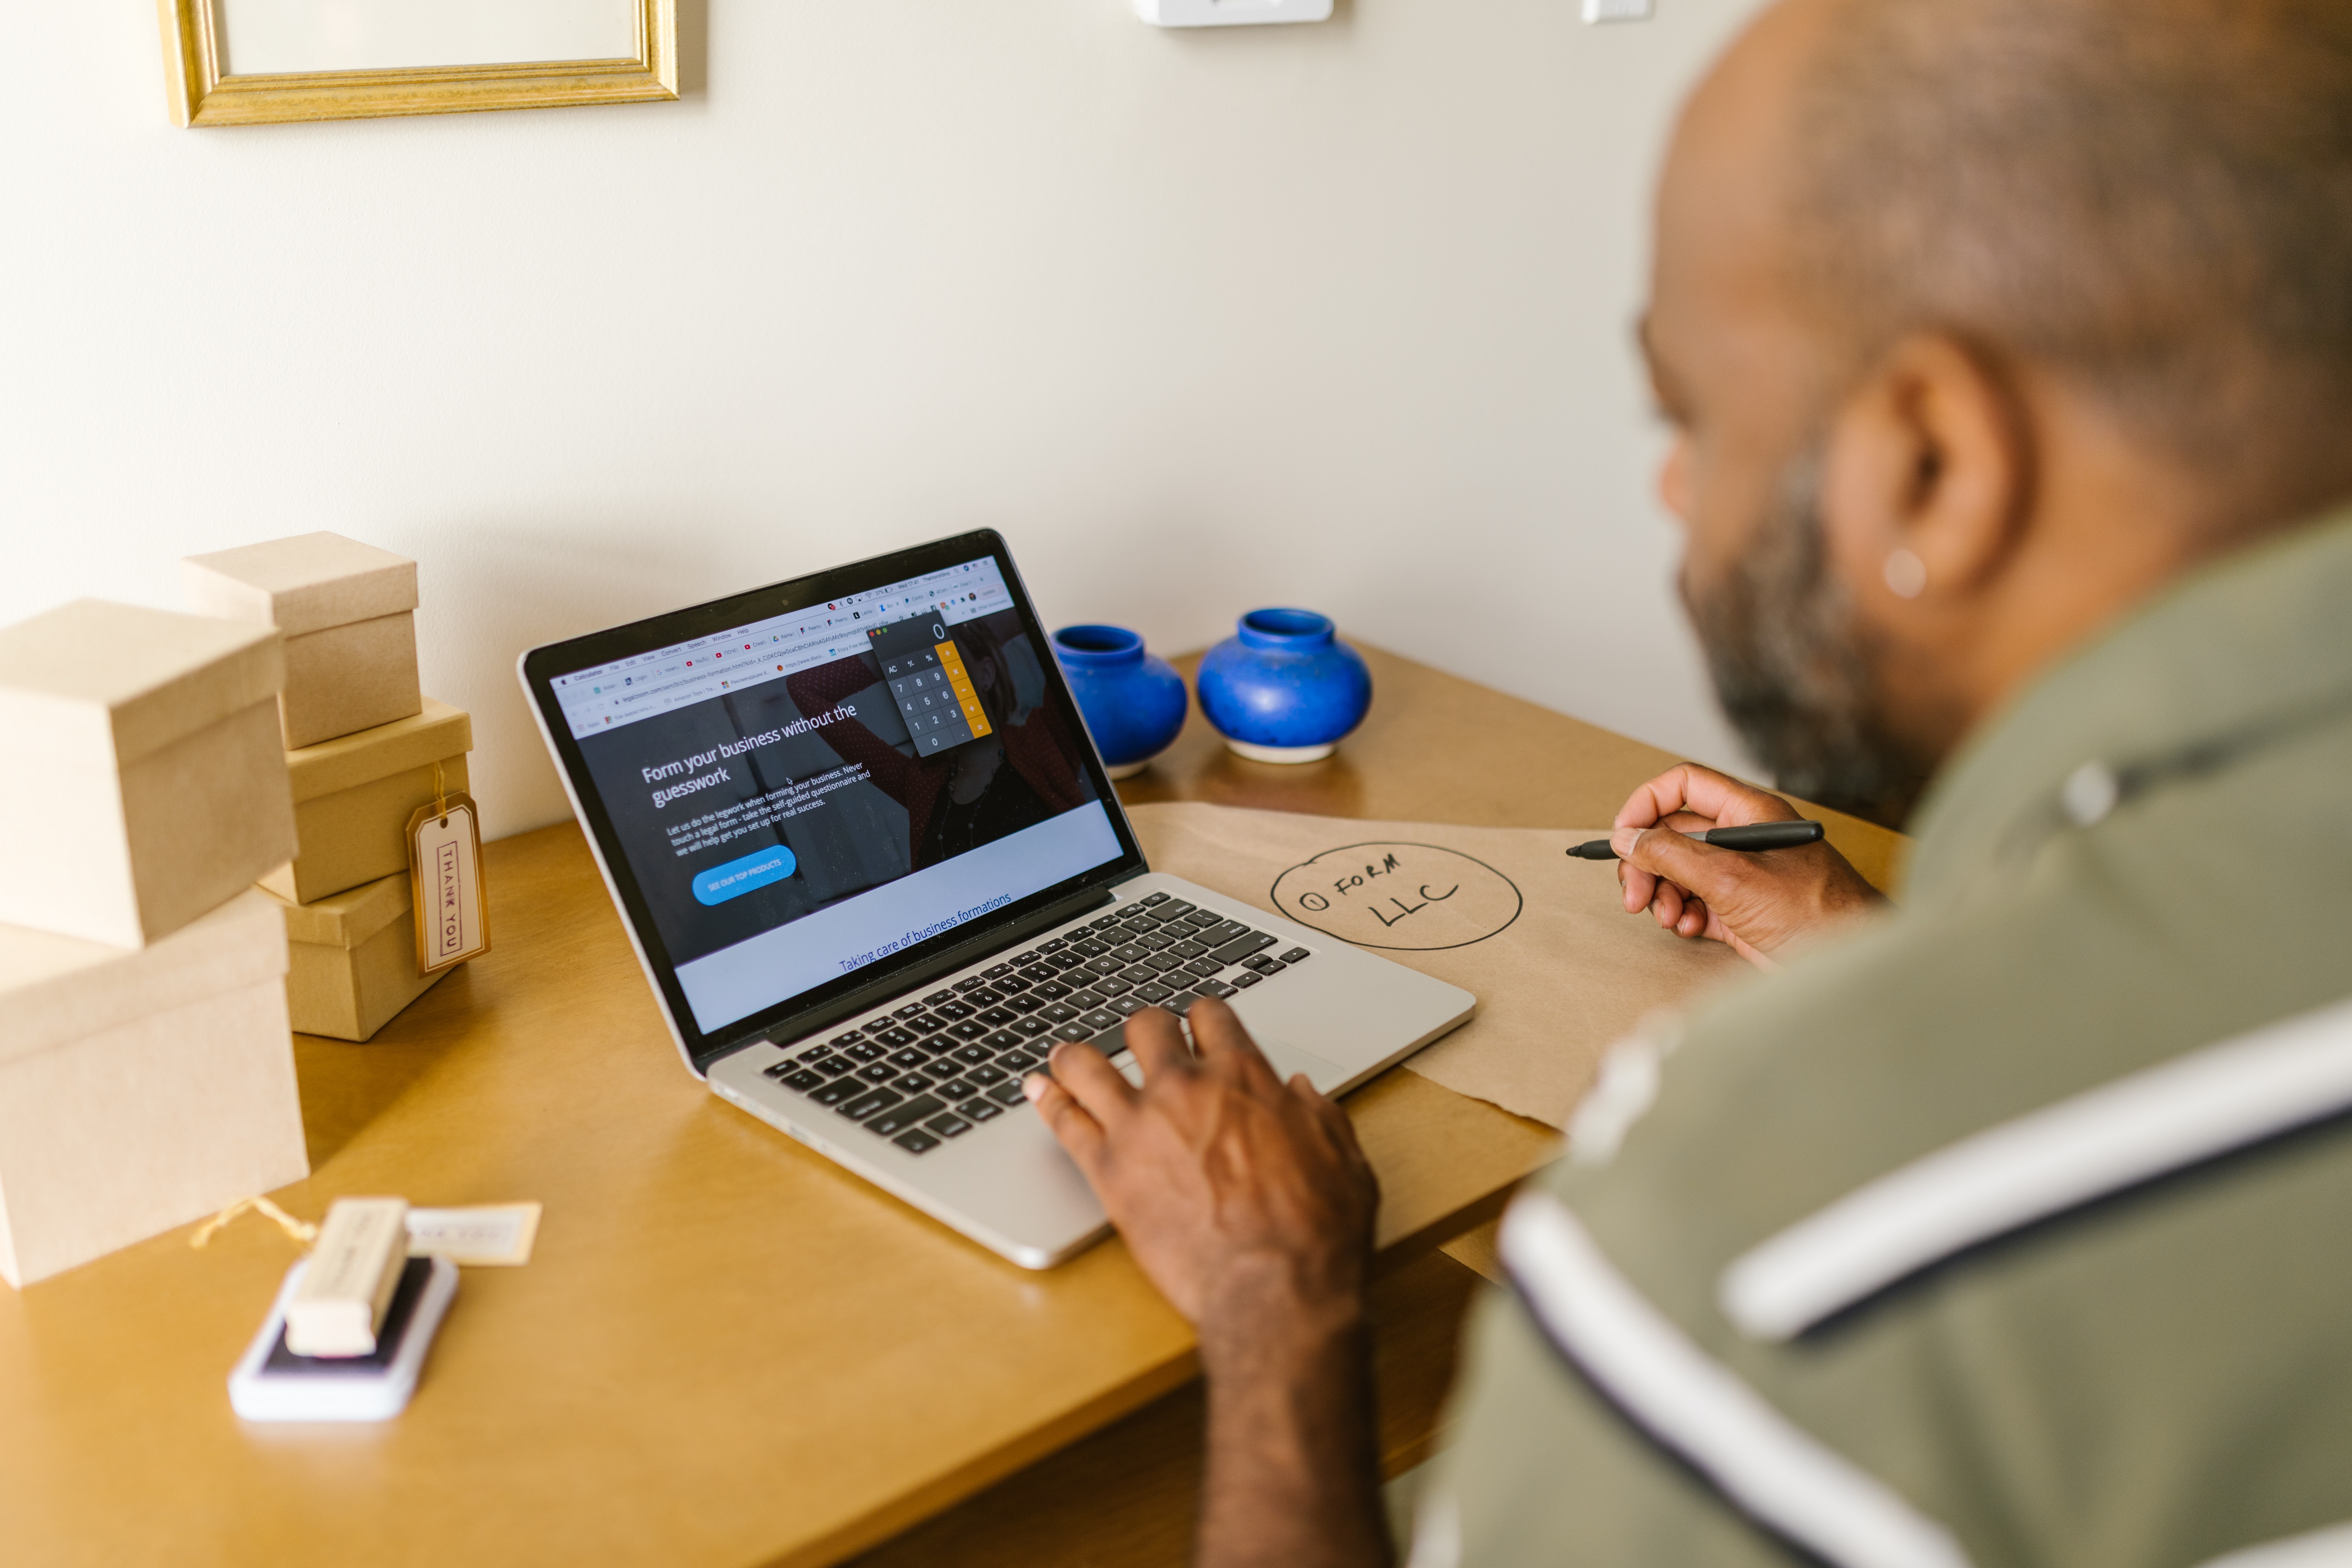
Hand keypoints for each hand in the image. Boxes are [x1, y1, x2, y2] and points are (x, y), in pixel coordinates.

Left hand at [1023, 998, 1377, 1348]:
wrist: (1273, 1290)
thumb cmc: (1314, 1232)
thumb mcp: (1342, 1160)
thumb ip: (1319, 1116)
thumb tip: (1300, 1091)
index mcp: (1244, 1078)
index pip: (1211, 1016)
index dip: (1202, 1019)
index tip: (1197, 1028)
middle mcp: (1186, 1089)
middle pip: (1146, 1027)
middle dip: (1144, 1030)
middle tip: (1140, 1042)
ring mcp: (1140, 1126)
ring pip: (1088, 1064)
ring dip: (1076, 1056)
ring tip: (1066, 1056)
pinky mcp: (1108, 1171)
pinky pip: (1064, 1121)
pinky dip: (1047, 1100)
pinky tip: (1038, 1091)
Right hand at [1611, 763, 1884, 966]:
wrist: (1854, 962)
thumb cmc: (1816, 913)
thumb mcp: (1732, 878)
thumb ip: (1674, 855)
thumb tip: (1627, 837)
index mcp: (1749, 812)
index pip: (1685, 785)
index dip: (1648, 804)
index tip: (1623, 836)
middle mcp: (1742, 838)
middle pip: (1672, 834)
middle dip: (1647, 863)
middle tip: (1634, 896)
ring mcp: (1740, 875)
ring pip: (1678, 871)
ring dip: (1662, 894)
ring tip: (1667, 917)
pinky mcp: (1738, 910)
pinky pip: (1692, 903)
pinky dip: (1681, 915)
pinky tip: (1690, 929)